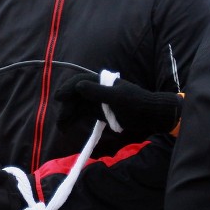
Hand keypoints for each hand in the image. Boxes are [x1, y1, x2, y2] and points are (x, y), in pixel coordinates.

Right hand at [55, 72, 181, 132]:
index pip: (80, 82)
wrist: (151, 116)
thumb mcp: (117, 98)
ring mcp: (99, 102)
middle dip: (67, 106)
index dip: (68, 88)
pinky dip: (76, 119)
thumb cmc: (137, 104)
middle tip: (61, 121)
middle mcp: (98, 90)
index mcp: (102, 82)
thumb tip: (78, 86)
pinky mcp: (100, 112)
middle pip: (77, 96)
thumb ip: (98, 92)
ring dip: (69, 115)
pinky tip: (69, 126)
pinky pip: (84, 114)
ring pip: (78, 106)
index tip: (59, 98)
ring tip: (62, 127)